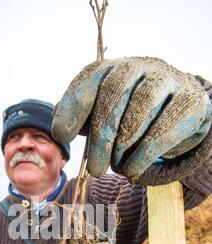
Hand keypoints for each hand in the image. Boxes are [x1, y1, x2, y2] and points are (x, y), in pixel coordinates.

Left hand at [52, 57, 211, 184]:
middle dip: (100, 140)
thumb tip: (60, 129)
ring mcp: (167, 80)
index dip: (73, 108)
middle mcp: (139, 66)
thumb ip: (79, 117)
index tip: (63, 135)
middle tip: (96, 169)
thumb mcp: (101, 112)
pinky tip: (134, 170)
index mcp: (111, 69)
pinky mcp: (190, 101)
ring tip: (117, 167)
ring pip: (139, 114)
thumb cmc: (129, 114)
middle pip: (113, 99)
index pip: (89, 82)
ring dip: (123, 149)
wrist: (176, 110)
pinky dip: (144, 156)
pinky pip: (163, 130)